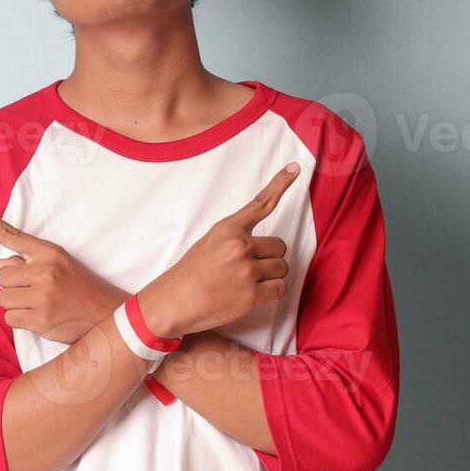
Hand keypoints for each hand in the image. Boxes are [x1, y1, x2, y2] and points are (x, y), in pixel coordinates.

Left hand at [0, 201, 127, 344]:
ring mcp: (43, 297)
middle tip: (34, 291)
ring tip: (38, 304)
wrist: (106, 313)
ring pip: (3, 299)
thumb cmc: (78, 287)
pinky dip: (20, 320)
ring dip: (15, 304)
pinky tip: (39, 317)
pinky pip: (10, 319)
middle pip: (2, 277)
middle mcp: (46, 271)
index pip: (12, 235)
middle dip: (12, 286)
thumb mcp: (57, 266)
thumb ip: (24, 263)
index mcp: (49, 253)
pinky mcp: (41, 320)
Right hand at [135, 162, 299, 339]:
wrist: (174, 302)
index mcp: (228, 229)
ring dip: (271, 276)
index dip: (281, 184)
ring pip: (282, 268)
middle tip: (249, 268)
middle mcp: (240, 246)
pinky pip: (280, 288)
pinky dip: (271, 292)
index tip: (295, 168)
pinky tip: (252, 294)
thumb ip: (236, 237)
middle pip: (280, 246)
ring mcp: (246, 270)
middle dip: (270, 258)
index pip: (261, 203)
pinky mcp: (251, 295)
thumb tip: (262, 245)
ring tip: (246, 282)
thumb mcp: (210, 242)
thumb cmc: (191, 273)